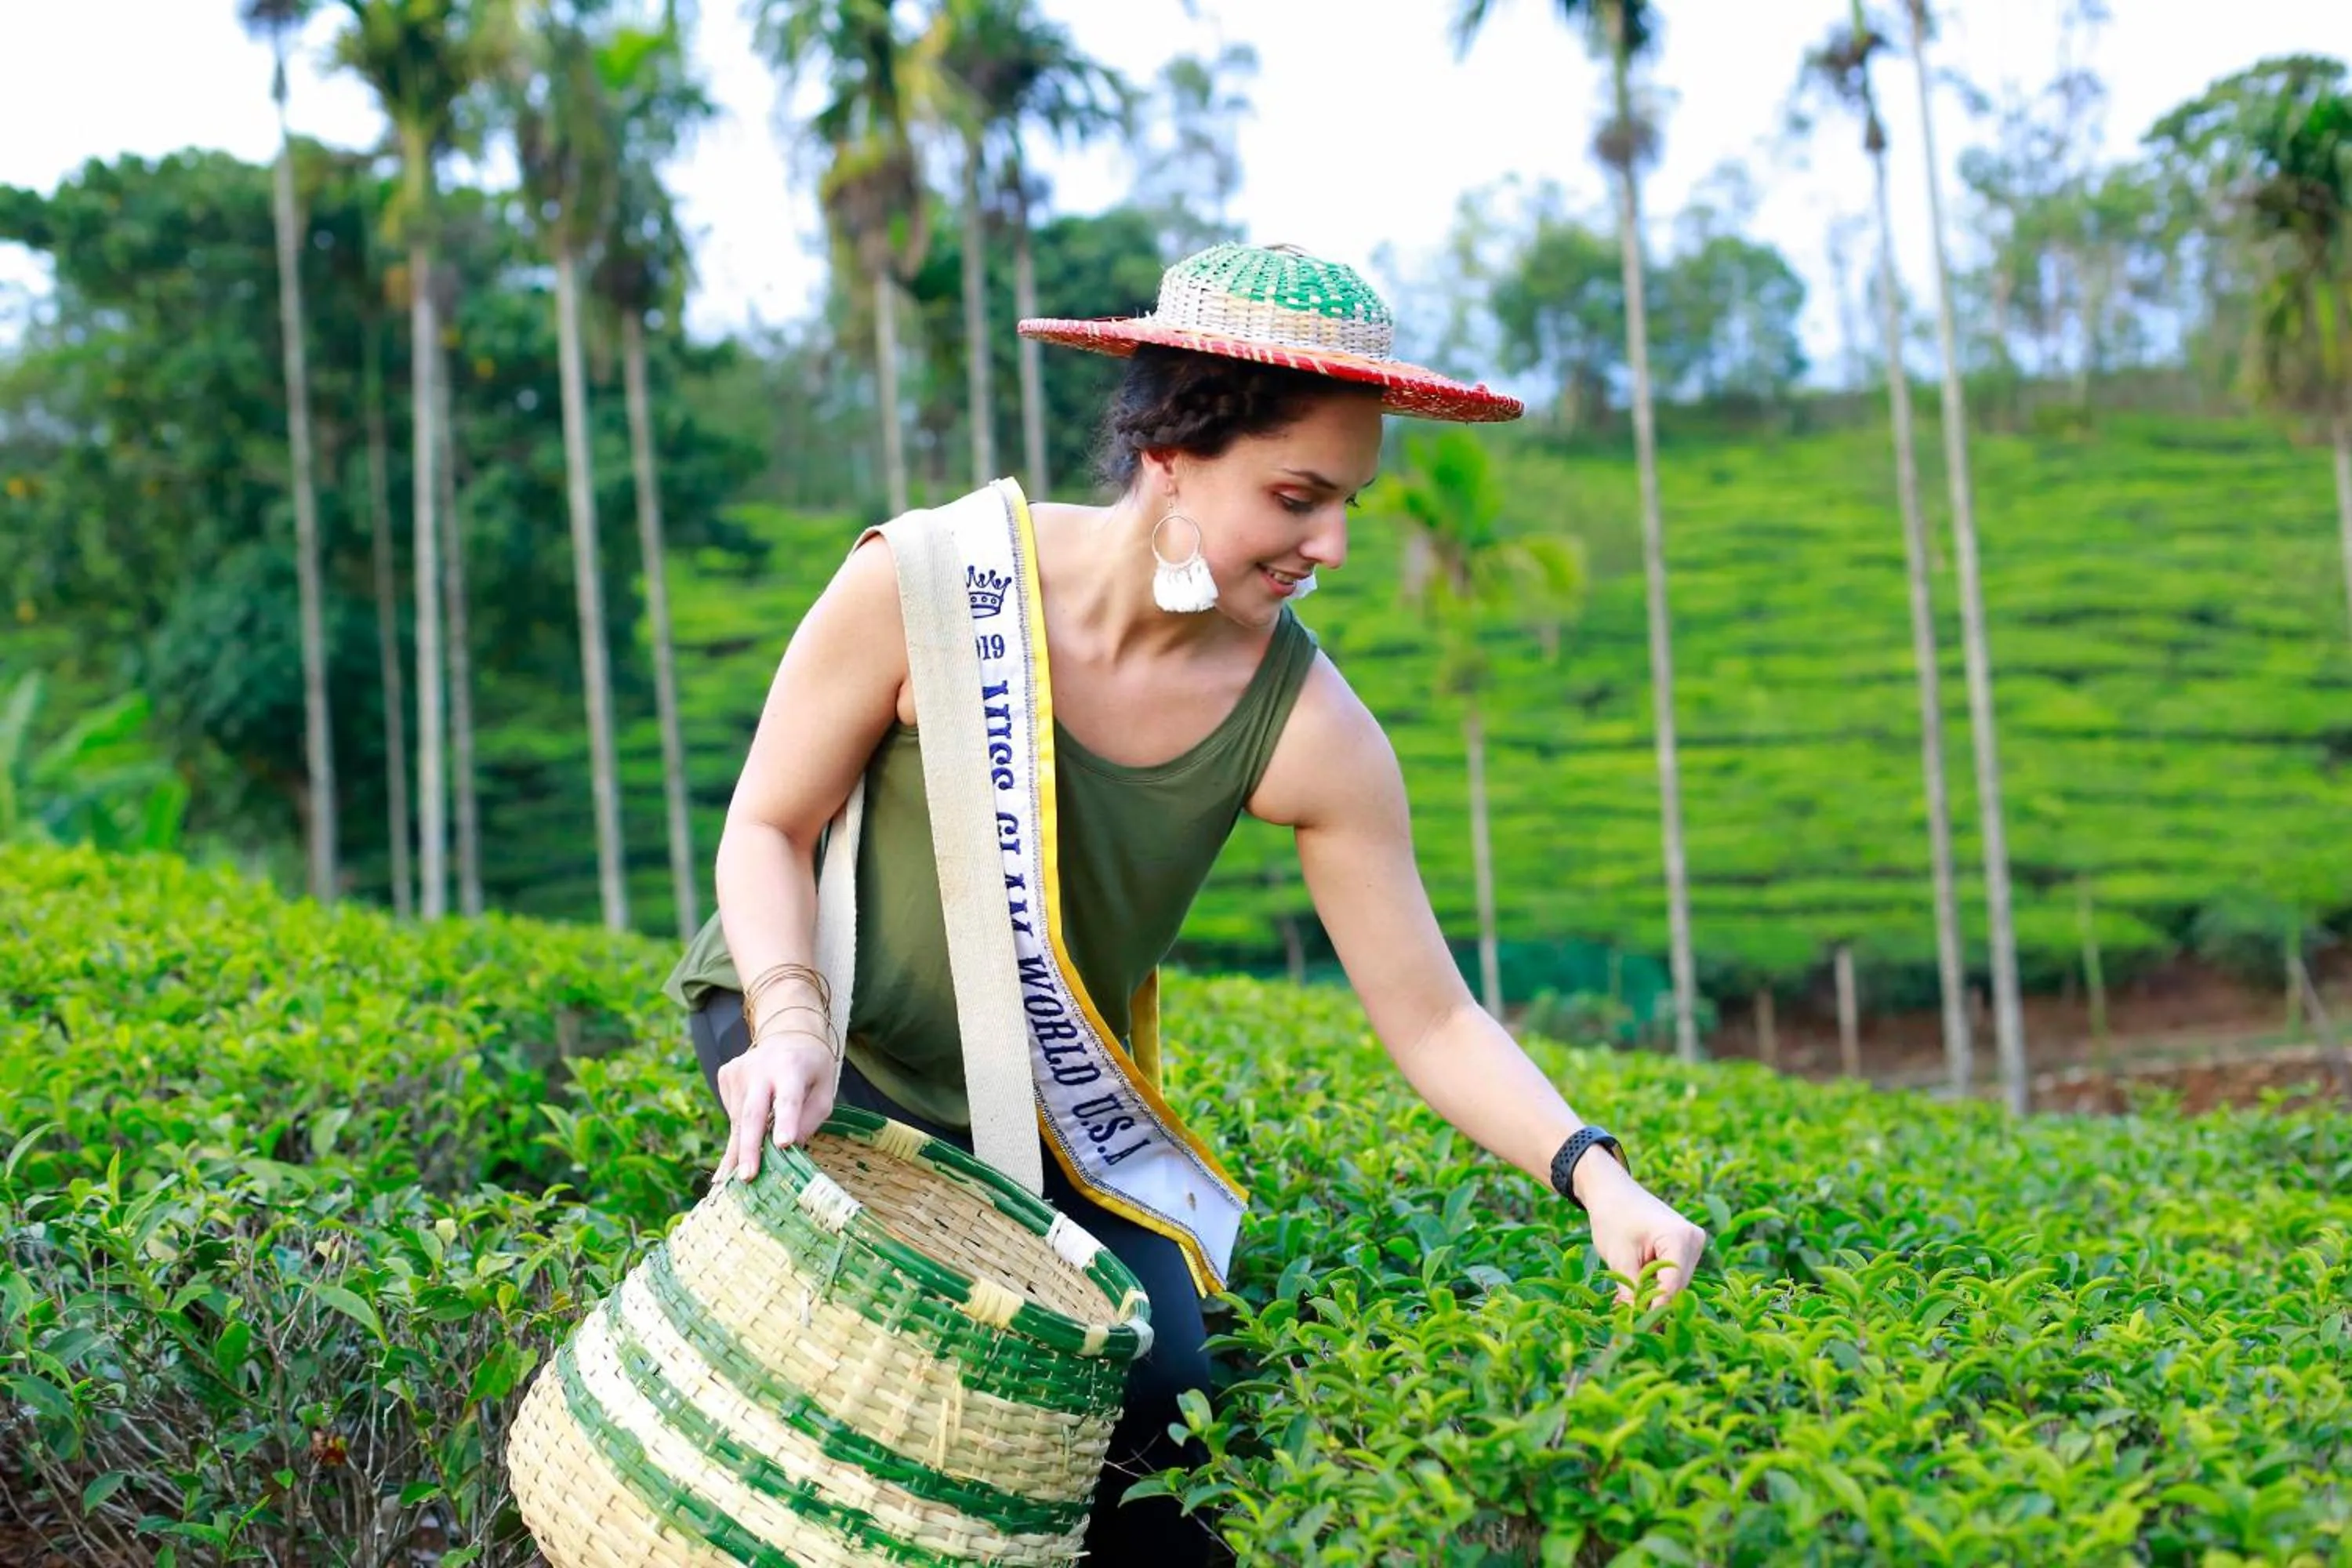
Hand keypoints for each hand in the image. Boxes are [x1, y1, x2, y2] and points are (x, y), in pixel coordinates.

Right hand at [714, 1033, 837, 1184]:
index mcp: (792, 1068)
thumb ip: (811, 1118)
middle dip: (750, 1147)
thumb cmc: (811, 1068)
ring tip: (732, 1182)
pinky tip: (740, 1151)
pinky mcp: (726, 1075)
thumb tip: (791, 1149)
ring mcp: (739, 1071)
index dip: (786, 1121)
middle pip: (752, 1112)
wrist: (786, 1034)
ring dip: (738, 1152)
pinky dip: (738, 1135)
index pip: (788, 1098)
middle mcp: (761, 1067)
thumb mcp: (824, 1089)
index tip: (783, 1144)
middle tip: (747, 1176)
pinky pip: (732, 1114)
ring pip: (738, 1119)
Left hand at [1572, 1153, 1707, 1309]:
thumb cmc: (1612, 1217)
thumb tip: (1634, 1323)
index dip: (1655, 1309)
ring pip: (1675, 1284)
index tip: (1638, 1328)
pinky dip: (1655, 1284)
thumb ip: (1631, 1291)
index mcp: (1680, 1237)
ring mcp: (1693, 1244)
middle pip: (1677, 1287)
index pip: (1672, 1285)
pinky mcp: (1686, 1248)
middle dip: (1653, 1304)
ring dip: (1653, 1295)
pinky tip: (1635, 1290)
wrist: (1611, 1191)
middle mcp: (1694, 1240)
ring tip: (1627, 1305)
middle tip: (1629, 1321)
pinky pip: (1673, 1275)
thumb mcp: (1619, 1258)